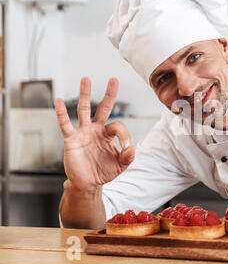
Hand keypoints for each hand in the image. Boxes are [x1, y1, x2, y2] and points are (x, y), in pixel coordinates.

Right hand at [54, 77, 134, 191]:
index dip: (124, 135)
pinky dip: (61, 112)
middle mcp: (96, 130)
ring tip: (86, 79)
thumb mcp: (121, 165)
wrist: (87, 184)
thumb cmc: (103, 172)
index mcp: (108, 134)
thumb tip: (132, 147)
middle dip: (109, 94)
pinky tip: (58, 100)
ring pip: (83, 110)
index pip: (118, 125)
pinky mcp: (71, 139)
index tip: (126, 147)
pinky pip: (66, 124)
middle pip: (103, 107)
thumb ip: (128, 156)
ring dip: (85, 95)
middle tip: (114, 79)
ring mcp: (83, 133)